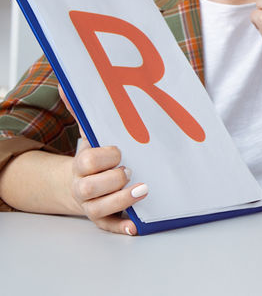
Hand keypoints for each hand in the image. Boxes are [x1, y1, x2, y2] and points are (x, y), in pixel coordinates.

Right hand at [59, 87, 146, 234]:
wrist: (78, 184)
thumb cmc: (93, 158)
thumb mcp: (89, 136)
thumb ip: (81, 112)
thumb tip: (67, 85)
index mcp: (80, 166)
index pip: (87, 161)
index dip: (104, 157)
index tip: (119, 151)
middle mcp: (82, 188)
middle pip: (89, 188)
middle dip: (112, 179)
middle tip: (130, 170)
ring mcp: (92, 205)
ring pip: (100, 208)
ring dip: (122, 200)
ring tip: (143, 190)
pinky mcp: (103, 218)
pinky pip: (109, 226)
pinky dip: (121, 226)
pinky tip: (135, 225)